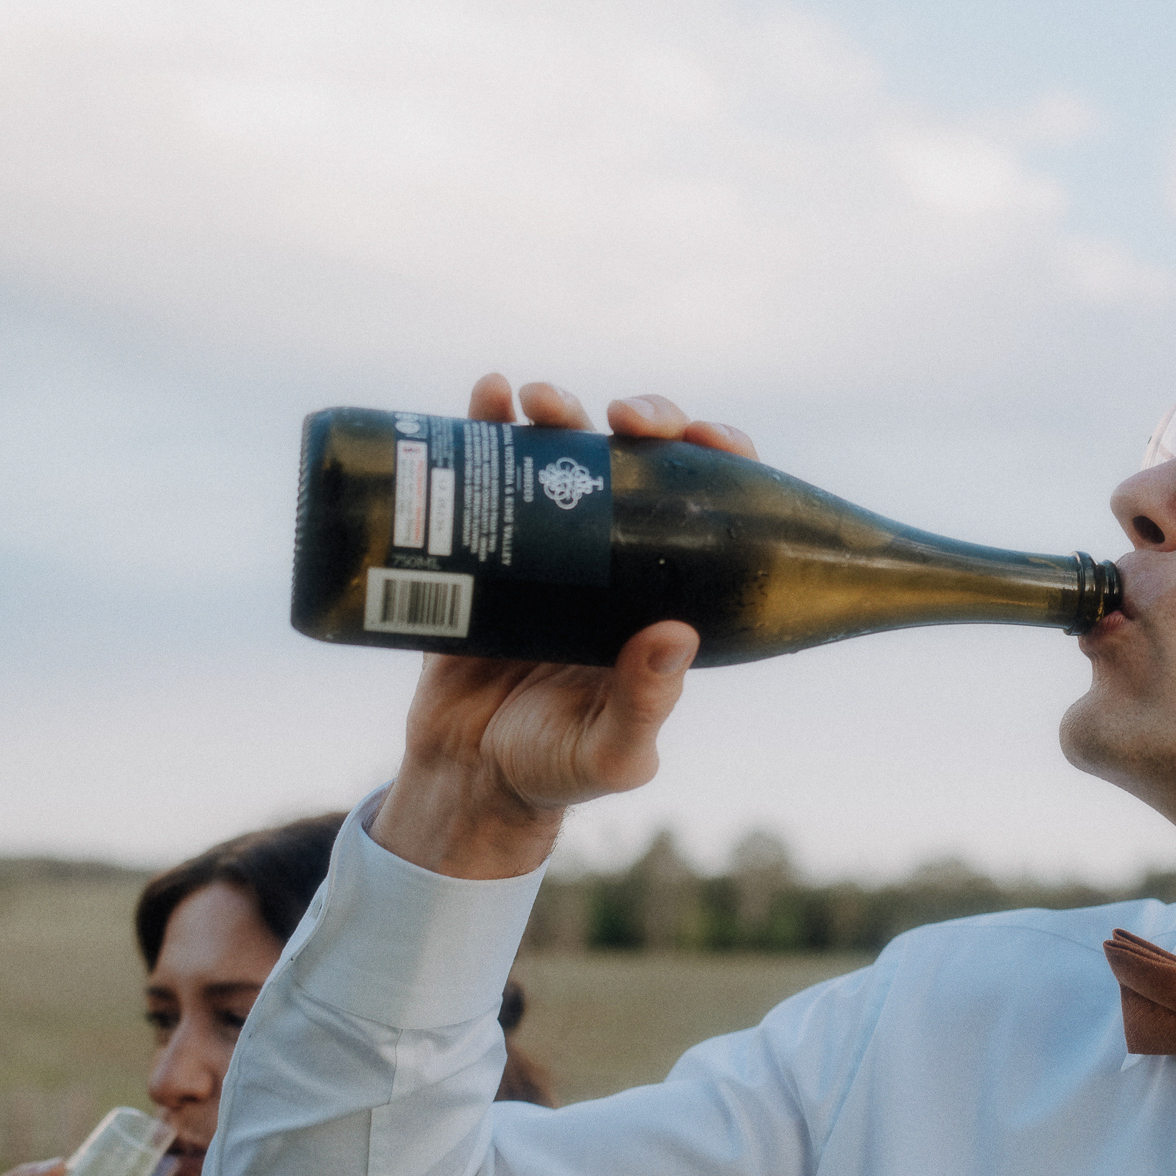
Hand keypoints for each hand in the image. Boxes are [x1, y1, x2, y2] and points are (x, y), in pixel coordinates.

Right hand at [371, 377, 760, 879]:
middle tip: (621, 417)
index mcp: (662, 593)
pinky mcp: (479, 547)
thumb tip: (676, 631)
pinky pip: (485, 473)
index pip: (708, 505)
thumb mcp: (610, 751)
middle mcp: (614, 559)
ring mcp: (547, 547)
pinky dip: (485, 423)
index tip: (699, 436)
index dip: (713, 456)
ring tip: (539, 401)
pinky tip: (486, 397)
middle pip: (641, 462)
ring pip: (566, 453)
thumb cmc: (553, 770)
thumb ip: (645, 703)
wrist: (462, 778)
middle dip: (640, 419)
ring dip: (561, 410)